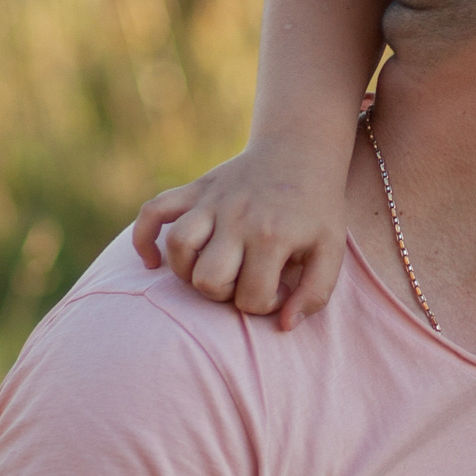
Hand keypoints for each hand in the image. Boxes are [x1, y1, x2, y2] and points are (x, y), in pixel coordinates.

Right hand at [130, 142, 350, 329]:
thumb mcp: (331, 249)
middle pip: (207, 280)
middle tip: (243, 279)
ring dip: (188, 270)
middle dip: (224, 293)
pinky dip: (144, 239)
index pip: (250, 298)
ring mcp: (212, 202)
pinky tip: (154, 262)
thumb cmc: (317, 207)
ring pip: (178, 247)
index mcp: (272, 236)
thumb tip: (284, 326)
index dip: (264, 304)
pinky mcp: (195, 189)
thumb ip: (316, 293)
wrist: (301, 149)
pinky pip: (152, 212)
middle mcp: (237, 219)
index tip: (277, 289)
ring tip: (209, 269)